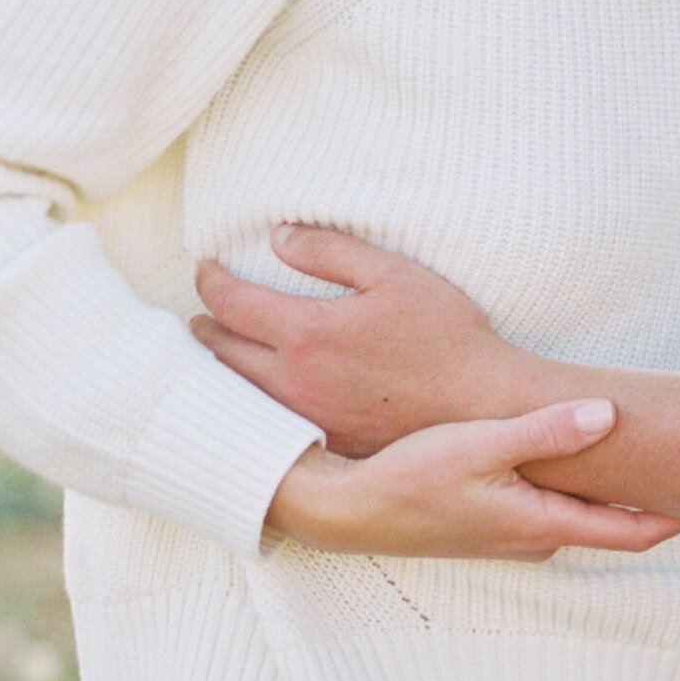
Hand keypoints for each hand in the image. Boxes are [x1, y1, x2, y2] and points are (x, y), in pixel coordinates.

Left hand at [196, 224, 528, 457]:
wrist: (481, 407)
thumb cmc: (444, 334)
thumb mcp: (391, 273)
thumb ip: (329, 250)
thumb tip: (277, 236)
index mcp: (306, 333)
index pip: (232, 303)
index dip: (210, 280)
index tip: (204, 266)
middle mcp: (294, 382)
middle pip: (221, 352)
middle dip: (204, 325)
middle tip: (198, 311)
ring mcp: (307, 420)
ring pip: (237, 393)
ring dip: (217, 367)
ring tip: (214, 347)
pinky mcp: (323, 444)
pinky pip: (266, 420)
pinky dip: (247, 400)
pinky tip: (254, 391)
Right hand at [265, 396, 679, 557]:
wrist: (346, 510)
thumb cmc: (410, 477)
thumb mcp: (479, 445)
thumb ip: (546, 431)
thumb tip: (610, 415)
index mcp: (543, 524)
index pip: (633, 529)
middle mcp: (537, 537)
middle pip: (617, 523)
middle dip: (661, 499)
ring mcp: (515, 532)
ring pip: (587, 513)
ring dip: (621, 491)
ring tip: (658, 454)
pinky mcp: (494, 519)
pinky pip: (558, 507)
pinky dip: (585, 487)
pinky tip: (586, 456)